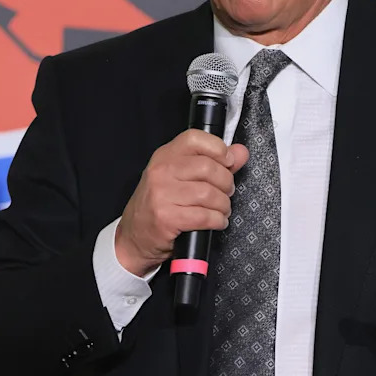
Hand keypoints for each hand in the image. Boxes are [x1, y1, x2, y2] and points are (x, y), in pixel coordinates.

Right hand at [115, 130, 248, 275]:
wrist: (134, 236)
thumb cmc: (160, 204)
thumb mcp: (182, 177)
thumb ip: (215, 162)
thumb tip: (241, 152)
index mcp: (165, 156)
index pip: (195, 139)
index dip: (218, 148)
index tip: (228, 162)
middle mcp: (161, 171)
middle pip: (208, 168)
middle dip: (226, 183)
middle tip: (226, 192)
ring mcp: (162, 194)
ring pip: (209, 194)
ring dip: (223, 205)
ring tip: (221, 210)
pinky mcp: (166, 218)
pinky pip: (205, 216)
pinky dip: (217, 220)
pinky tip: (216, 221)